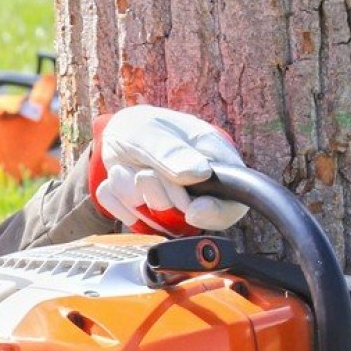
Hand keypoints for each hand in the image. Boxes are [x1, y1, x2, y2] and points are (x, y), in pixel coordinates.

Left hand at [88, 105, 248, 234]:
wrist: (118, 136)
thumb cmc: (143, 129)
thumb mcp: (151, 131)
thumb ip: (172, 151)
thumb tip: (200, 174)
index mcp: (217, 165)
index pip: (232, 205)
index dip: (214, 214)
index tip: (192, 211)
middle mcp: (200, 193)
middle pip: (186, 216)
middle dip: (158, 193)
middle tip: (144, 171)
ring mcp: (175, 210)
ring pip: (155, 220)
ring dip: (132, 193)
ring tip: (129, 168)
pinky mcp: (150, 220)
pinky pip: (129, 221)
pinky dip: (118, 201)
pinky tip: (122, 179)